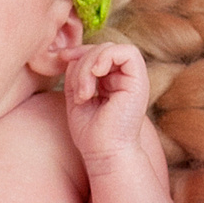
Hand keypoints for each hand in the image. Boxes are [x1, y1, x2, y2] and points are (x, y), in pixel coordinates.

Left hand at [63, 41, 150, 168]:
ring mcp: (133, 79)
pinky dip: (106, 57)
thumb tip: (71, 56)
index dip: (79, 51)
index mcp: (111, 82)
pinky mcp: (139, 81)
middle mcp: (124, 79)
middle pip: (101, 49)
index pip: (96, 53)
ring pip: (110, 49)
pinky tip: (96, 74)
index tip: (63, 58)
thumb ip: (76, 75)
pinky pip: (127, 52)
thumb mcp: (76, 98)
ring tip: (84, 92)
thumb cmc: (92, 134)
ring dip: (90, 65)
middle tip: (78, 92)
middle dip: (82, 63)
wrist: (105, 154)